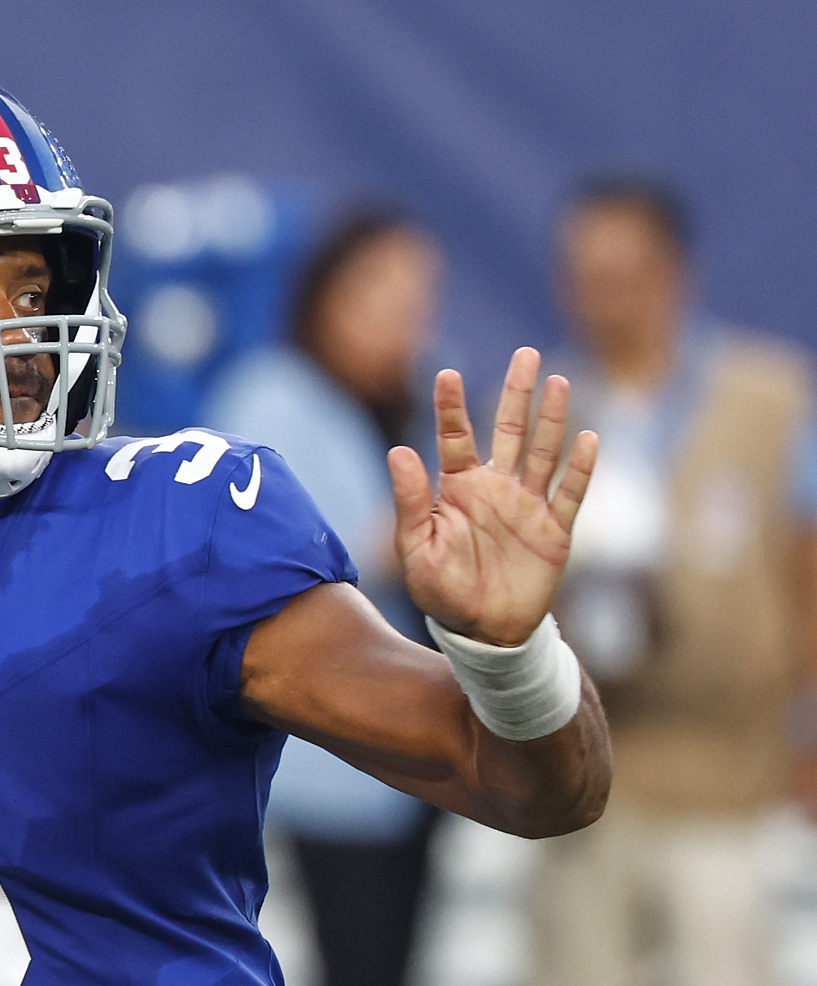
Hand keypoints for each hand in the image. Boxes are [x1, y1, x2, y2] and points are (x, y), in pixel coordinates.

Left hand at [390, 347, 598, 645]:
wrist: (482, 631)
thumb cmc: (441, 591)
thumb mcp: (415, 548)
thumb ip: (409, 501)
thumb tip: (398, 451)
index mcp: (458, 488)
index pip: (455, 437)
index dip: (451, 406)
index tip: (446, 373)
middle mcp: (496, 488)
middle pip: (509, 430)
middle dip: (517, 392)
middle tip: (526, 354)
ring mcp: (528, 506)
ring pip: (543, 452)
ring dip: (551, 419)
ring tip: (557, 381)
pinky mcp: (555, 530)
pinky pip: (571, 493)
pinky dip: (581, 468)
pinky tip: (588, 438)